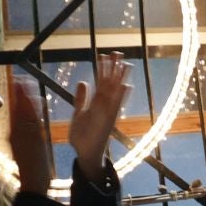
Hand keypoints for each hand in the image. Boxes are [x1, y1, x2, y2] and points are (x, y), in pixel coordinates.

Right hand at [7, 76, 53, 193]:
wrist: (33, 182)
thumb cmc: (31, 166)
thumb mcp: (24, 149)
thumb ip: (23, 135)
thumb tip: (24, 124)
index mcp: (15, 136)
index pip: (15, 113)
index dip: (16, 98)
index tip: (16, 84)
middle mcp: (18, 135)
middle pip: (18, 110)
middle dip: (19, 94)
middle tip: (20, 78)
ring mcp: (25, 137)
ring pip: (24, 113)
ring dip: (25, 98)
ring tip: (26, 83)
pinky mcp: (33, 141)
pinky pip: (33, 122)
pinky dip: (33, 111)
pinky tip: (36, 100)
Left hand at [65, 51, 131, 171]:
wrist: (86, 153)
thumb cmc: (83, 136)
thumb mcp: (78, 113)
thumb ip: (81, 98)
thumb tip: (83, 82)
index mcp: (96, 103)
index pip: (100, 82)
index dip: (101, 69)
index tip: (104, 55)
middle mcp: (104, 106)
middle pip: (109, 83)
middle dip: (113, 68)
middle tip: (117, 53)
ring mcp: (107, 112)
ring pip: (113, 91)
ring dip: (119, 78)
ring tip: (124, 64)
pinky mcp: (108, 120)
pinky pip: (116, 106)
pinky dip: (121, 96)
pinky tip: (126, 86)